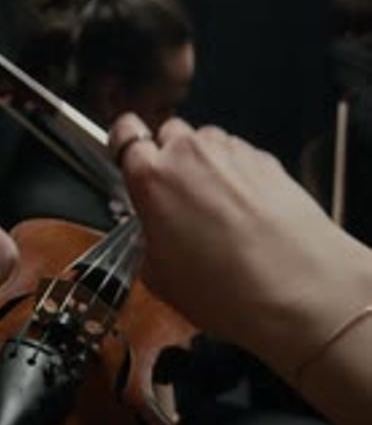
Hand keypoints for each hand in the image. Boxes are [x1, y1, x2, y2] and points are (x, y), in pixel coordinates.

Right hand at [110, 113, 371, 379]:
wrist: (299, 289)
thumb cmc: (225, 290)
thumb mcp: (161, 280)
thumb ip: (147, 242)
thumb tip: (154, 234)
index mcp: (152, 178)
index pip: (124, 133)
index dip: (127, 148)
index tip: (134, 164)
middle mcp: (190, 153)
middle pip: (169, 135)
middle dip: (170, 162)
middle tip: (179, 204)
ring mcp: (232, 151)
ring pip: (207, 146)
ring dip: (207, 170)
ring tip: (220, 217)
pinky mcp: (267, 158)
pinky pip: (241, 159)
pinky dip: (239, 180)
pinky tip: (248, 218)